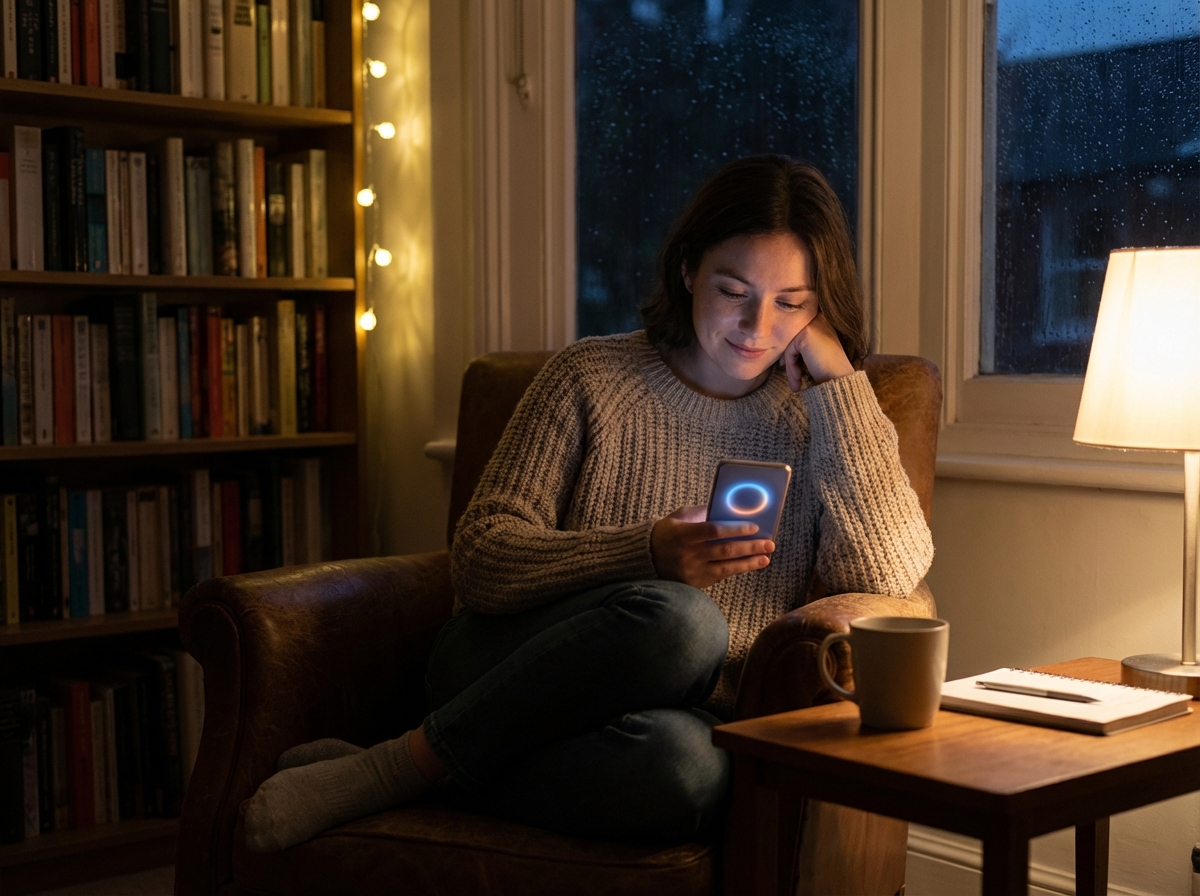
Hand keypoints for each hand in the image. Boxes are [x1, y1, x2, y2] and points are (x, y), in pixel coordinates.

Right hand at [650, 506, 774, 588]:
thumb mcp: (679, 517)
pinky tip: (750, 565)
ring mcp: (692, 571)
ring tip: (766, 557)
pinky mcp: (694, 583)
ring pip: (726, 567)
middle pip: (725, 550)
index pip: (714, 530)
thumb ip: (701, 513)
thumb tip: (728, 510)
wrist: (645, 558)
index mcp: (684, 534)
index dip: (735, 529)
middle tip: (769, 543)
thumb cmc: (666, 533)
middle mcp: (689, 554)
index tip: (754, 527)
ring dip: (749, 562)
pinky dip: (737, 570)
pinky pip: (720, 577)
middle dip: (750, 546)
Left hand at [781, 311, 854, 389]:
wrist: (840, 379)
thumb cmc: (830, 369)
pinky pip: (789, 351)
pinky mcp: (805, 334)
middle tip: (794, 378)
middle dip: (791, 360)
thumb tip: (780, 345)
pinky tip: (798, 380)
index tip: (794, 369)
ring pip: (790, 347)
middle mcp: (818, 319)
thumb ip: (803, 344)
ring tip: (796, 384)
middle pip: (792, 340)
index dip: (794, 353)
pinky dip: (792, 368)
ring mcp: (812, 325)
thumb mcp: (816, 351)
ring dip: (791, 368)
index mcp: (822, 321)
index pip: (798, 335)